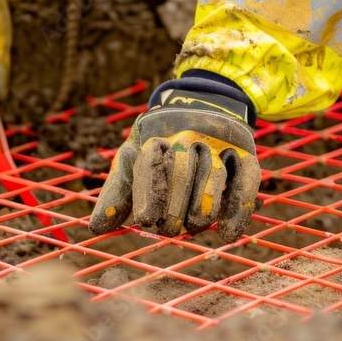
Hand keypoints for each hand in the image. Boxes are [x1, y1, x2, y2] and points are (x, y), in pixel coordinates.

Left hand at [89, 88, 261, 241]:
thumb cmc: (159, 146)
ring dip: (202, 210)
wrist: (202, 105)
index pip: (152, 164)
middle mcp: (188, 135)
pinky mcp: (245, 154)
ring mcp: (219, 144)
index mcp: (155, 135)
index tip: (146, 219)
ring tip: (192, 227)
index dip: (149, 193)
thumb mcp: (134, 160)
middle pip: (182, 174)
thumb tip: (96, 228)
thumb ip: (117, 193)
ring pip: (213, 179)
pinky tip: (227, 235)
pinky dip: (238, 211)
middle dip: (175, 207)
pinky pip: (245, 183)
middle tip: (168, 230)